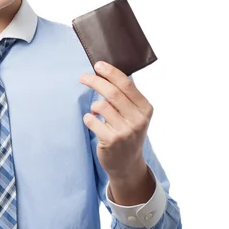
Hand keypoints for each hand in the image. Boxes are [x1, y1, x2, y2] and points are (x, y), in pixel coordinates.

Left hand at [79, 61, 152, 176]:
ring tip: (95, 111)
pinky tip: (92, 122)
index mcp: (145, 108)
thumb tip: (106, 73)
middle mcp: (138, 119)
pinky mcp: (112, 141)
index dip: (111, 73)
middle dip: (95, 81)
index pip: (127, 85)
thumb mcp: (134, 115)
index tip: (98, 65)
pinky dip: (88, 118)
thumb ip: (125, 97)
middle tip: (83, 77)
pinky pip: (92, 121)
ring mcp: (125, 131)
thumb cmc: (127, 133)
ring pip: (101, 106)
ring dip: (94, 105)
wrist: (127, 164)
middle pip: (112, 93)